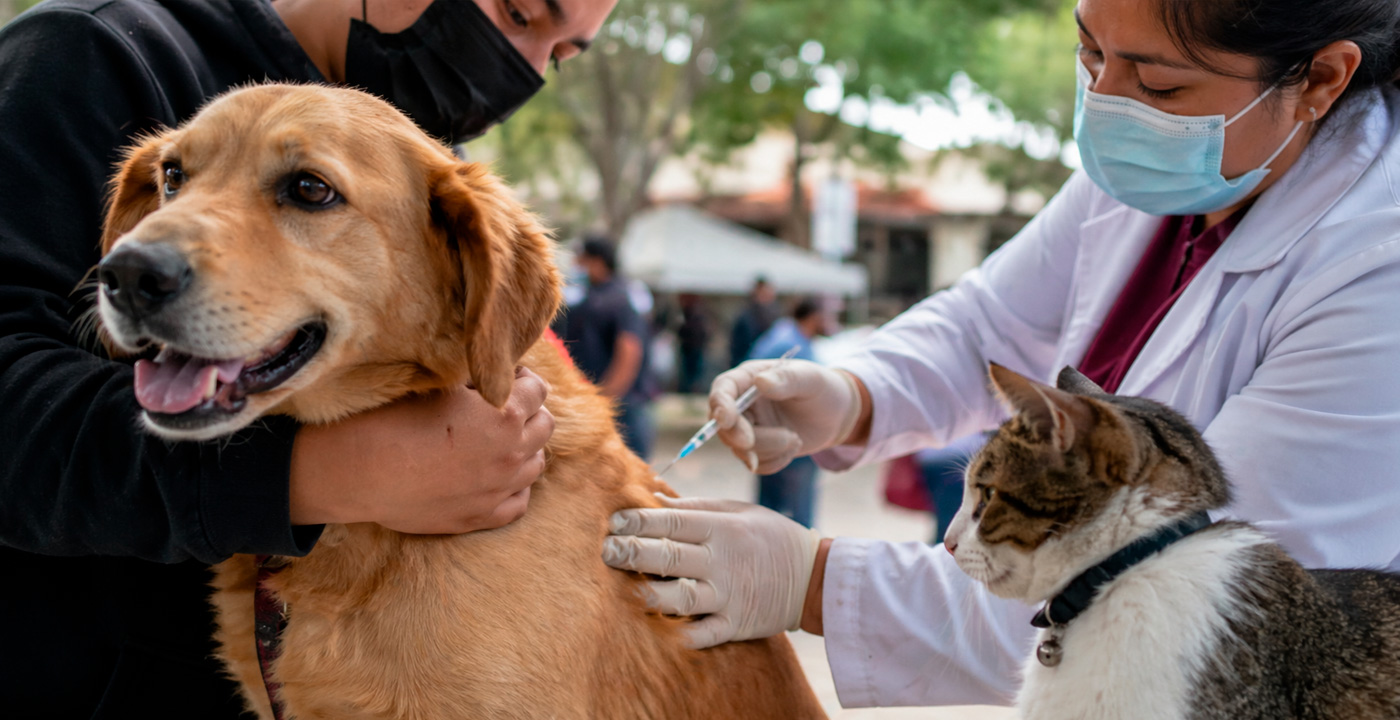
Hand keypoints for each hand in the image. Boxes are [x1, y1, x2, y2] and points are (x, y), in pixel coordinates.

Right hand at [289, 367, 553, 533]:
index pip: (538, 389)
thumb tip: (492, 372)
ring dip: (525, 448)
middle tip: (502, 406)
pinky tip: (496, 475)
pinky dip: (515, 487)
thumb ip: (477, 380)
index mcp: (506, 414)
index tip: (503, 378)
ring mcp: (499, 489)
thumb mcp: (441, 384)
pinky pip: (518, 502)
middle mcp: (512, 453)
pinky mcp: (481, 517)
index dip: (521, 379)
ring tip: (498, 440)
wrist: (360, 470)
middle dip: (529, 411)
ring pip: (536, 464)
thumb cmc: (393, 417)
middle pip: (545, 425)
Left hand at [601, 496, 819, 648]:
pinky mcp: (735, 624)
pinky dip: (683, 634)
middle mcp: (722, 561)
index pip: (673, 521)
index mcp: (722, 528)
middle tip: (605, 550)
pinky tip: (659, 630)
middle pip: (669, 556)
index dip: (640, 520)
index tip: (614, 521)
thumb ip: (697, 506)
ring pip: (682, 596)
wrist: (813, 577)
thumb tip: (654, 497)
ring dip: (651, 594)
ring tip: (626, 590)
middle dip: (633, 553)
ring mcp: (728, 595)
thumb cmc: (769, 536)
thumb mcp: (739, 511)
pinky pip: (705, 632)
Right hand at [710, 359, 862, 473]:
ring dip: (771, 449)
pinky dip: (776, 461)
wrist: (835, 414)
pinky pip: (756, 464)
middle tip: (783, 438)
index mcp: (748, 378)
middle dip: (745, 438)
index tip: (727, 420)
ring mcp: (747, 428)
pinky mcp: (757, 449)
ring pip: (741, 449)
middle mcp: (742, 404)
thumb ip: (787, 378)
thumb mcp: (810, 379)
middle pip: (725, 426)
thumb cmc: (822, 388)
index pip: (723, 390)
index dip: (720, 405)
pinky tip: (793, 448)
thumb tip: (761, 382)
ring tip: (796, 439)